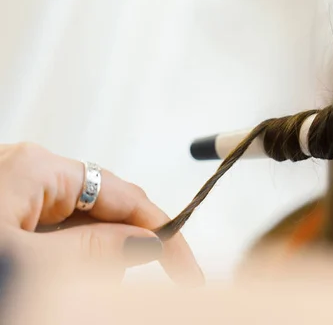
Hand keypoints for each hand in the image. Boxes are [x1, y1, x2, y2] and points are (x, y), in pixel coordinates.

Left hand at [0, 142, 202, 284]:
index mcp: (39, 169)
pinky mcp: (8, 215)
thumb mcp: (26, 263)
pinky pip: (56, 237)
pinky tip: (53, 281)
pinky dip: (65, 264)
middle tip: (120, 291)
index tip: (187, 273)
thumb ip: (91, 251)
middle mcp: (33, 173)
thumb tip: (147, 243)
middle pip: (107, 212)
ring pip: (81, 229)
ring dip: (89, 263)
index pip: (128, 198)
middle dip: (122, 251)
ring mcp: (18, 193)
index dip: (166, 235)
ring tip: (68, 291)